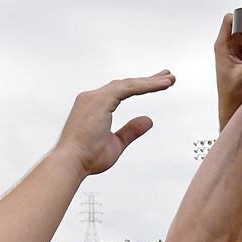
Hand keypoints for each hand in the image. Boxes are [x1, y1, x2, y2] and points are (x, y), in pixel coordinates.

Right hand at [56, 72, 173, 174]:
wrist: (70, 164)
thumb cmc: (88, 158)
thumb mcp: (116, 144)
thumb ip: (131, 131)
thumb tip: (149, 120)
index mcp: (94, 106)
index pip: (121, 91)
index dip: (141, 86)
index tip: (159, 84)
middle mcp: (91, 97)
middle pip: (125, 84)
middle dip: (148, 80)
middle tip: (168, 77)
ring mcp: (94, 97)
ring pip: (128, 84)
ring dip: (150, 81)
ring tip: (170, 80)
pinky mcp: (99, 100)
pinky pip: (128, 89)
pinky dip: (145, 86)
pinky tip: (162, 85)